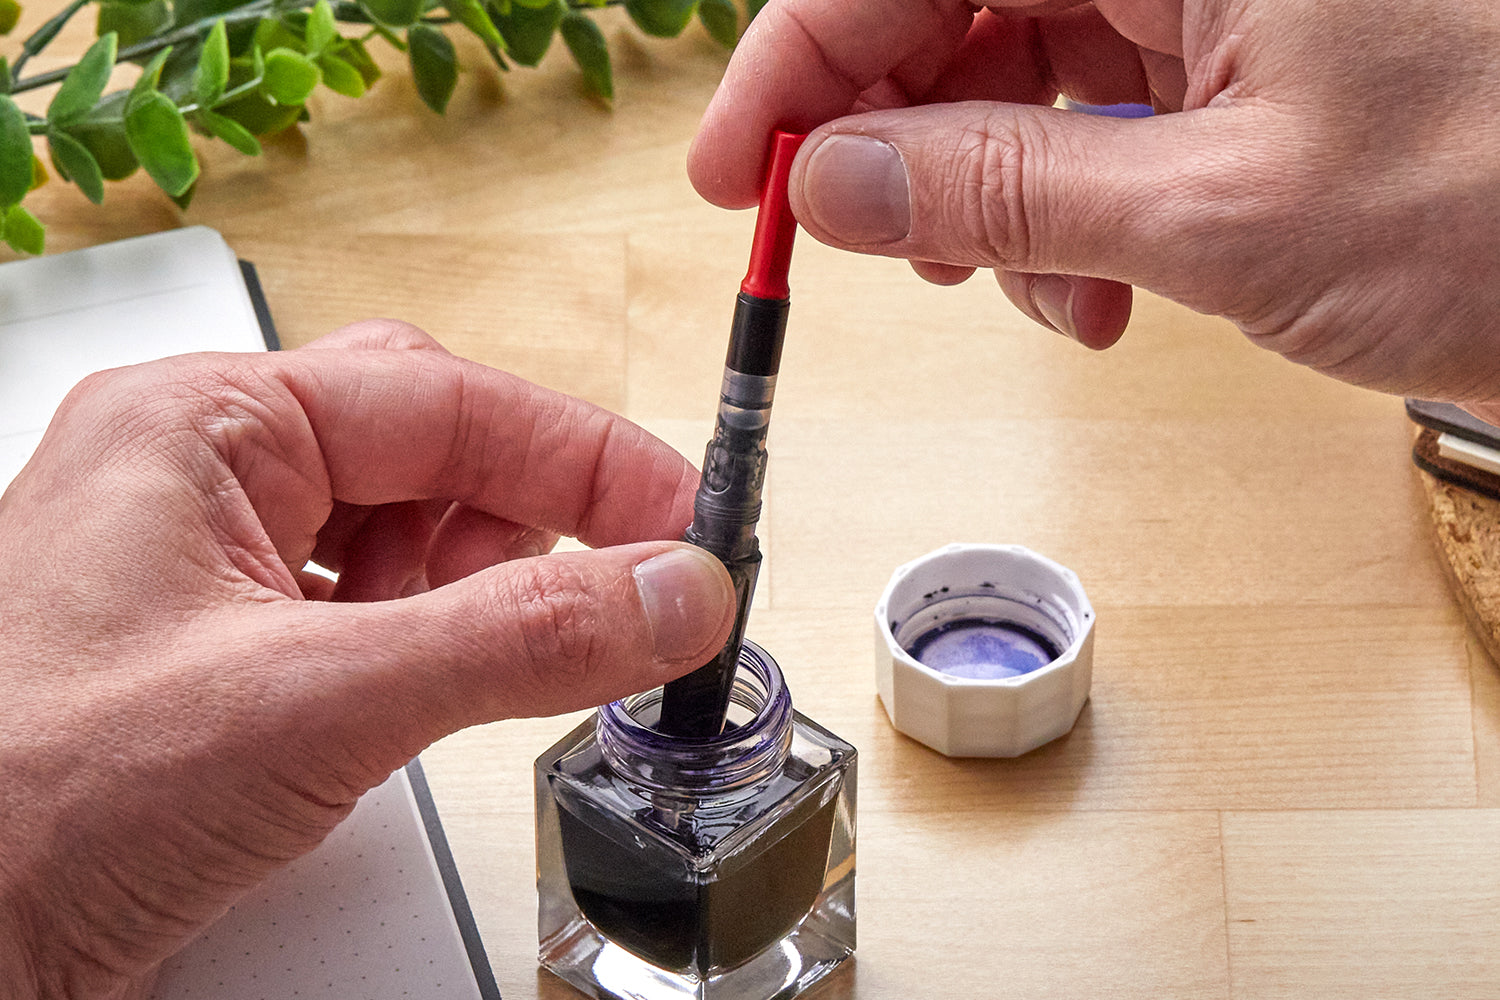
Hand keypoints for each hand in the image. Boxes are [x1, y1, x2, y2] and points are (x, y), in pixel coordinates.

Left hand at [0, 322, 734, 998]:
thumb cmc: (28, 801)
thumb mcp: (317, 703)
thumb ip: (519, 638)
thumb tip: (670, 593)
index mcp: (200, 426)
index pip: (444, 398)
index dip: (583, 455)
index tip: (684, 518)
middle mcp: (200, 477)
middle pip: (425, 447)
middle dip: (529, 511)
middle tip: (626, 576)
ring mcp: (206, 566)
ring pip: (400, 528)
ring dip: (483, 580)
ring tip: (522, 644)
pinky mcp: (221, 655)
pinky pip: (364, 607)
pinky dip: (434, 638)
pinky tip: (444, 681)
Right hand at [689, 0, 1499, 423]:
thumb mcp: (1221, 213)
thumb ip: (1007, 186)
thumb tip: (839, 183)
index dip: (800, 67)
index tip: (740, 175)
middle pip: (954, 5)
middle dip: (899, 139)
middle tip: (875, 251)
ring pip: (1016, 70)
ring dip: (991, 197)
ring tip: (1039, 298)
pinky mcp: (1240, 54)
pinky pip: (1093, 117)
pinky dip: (1067, 214)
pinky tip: (1101, 294)